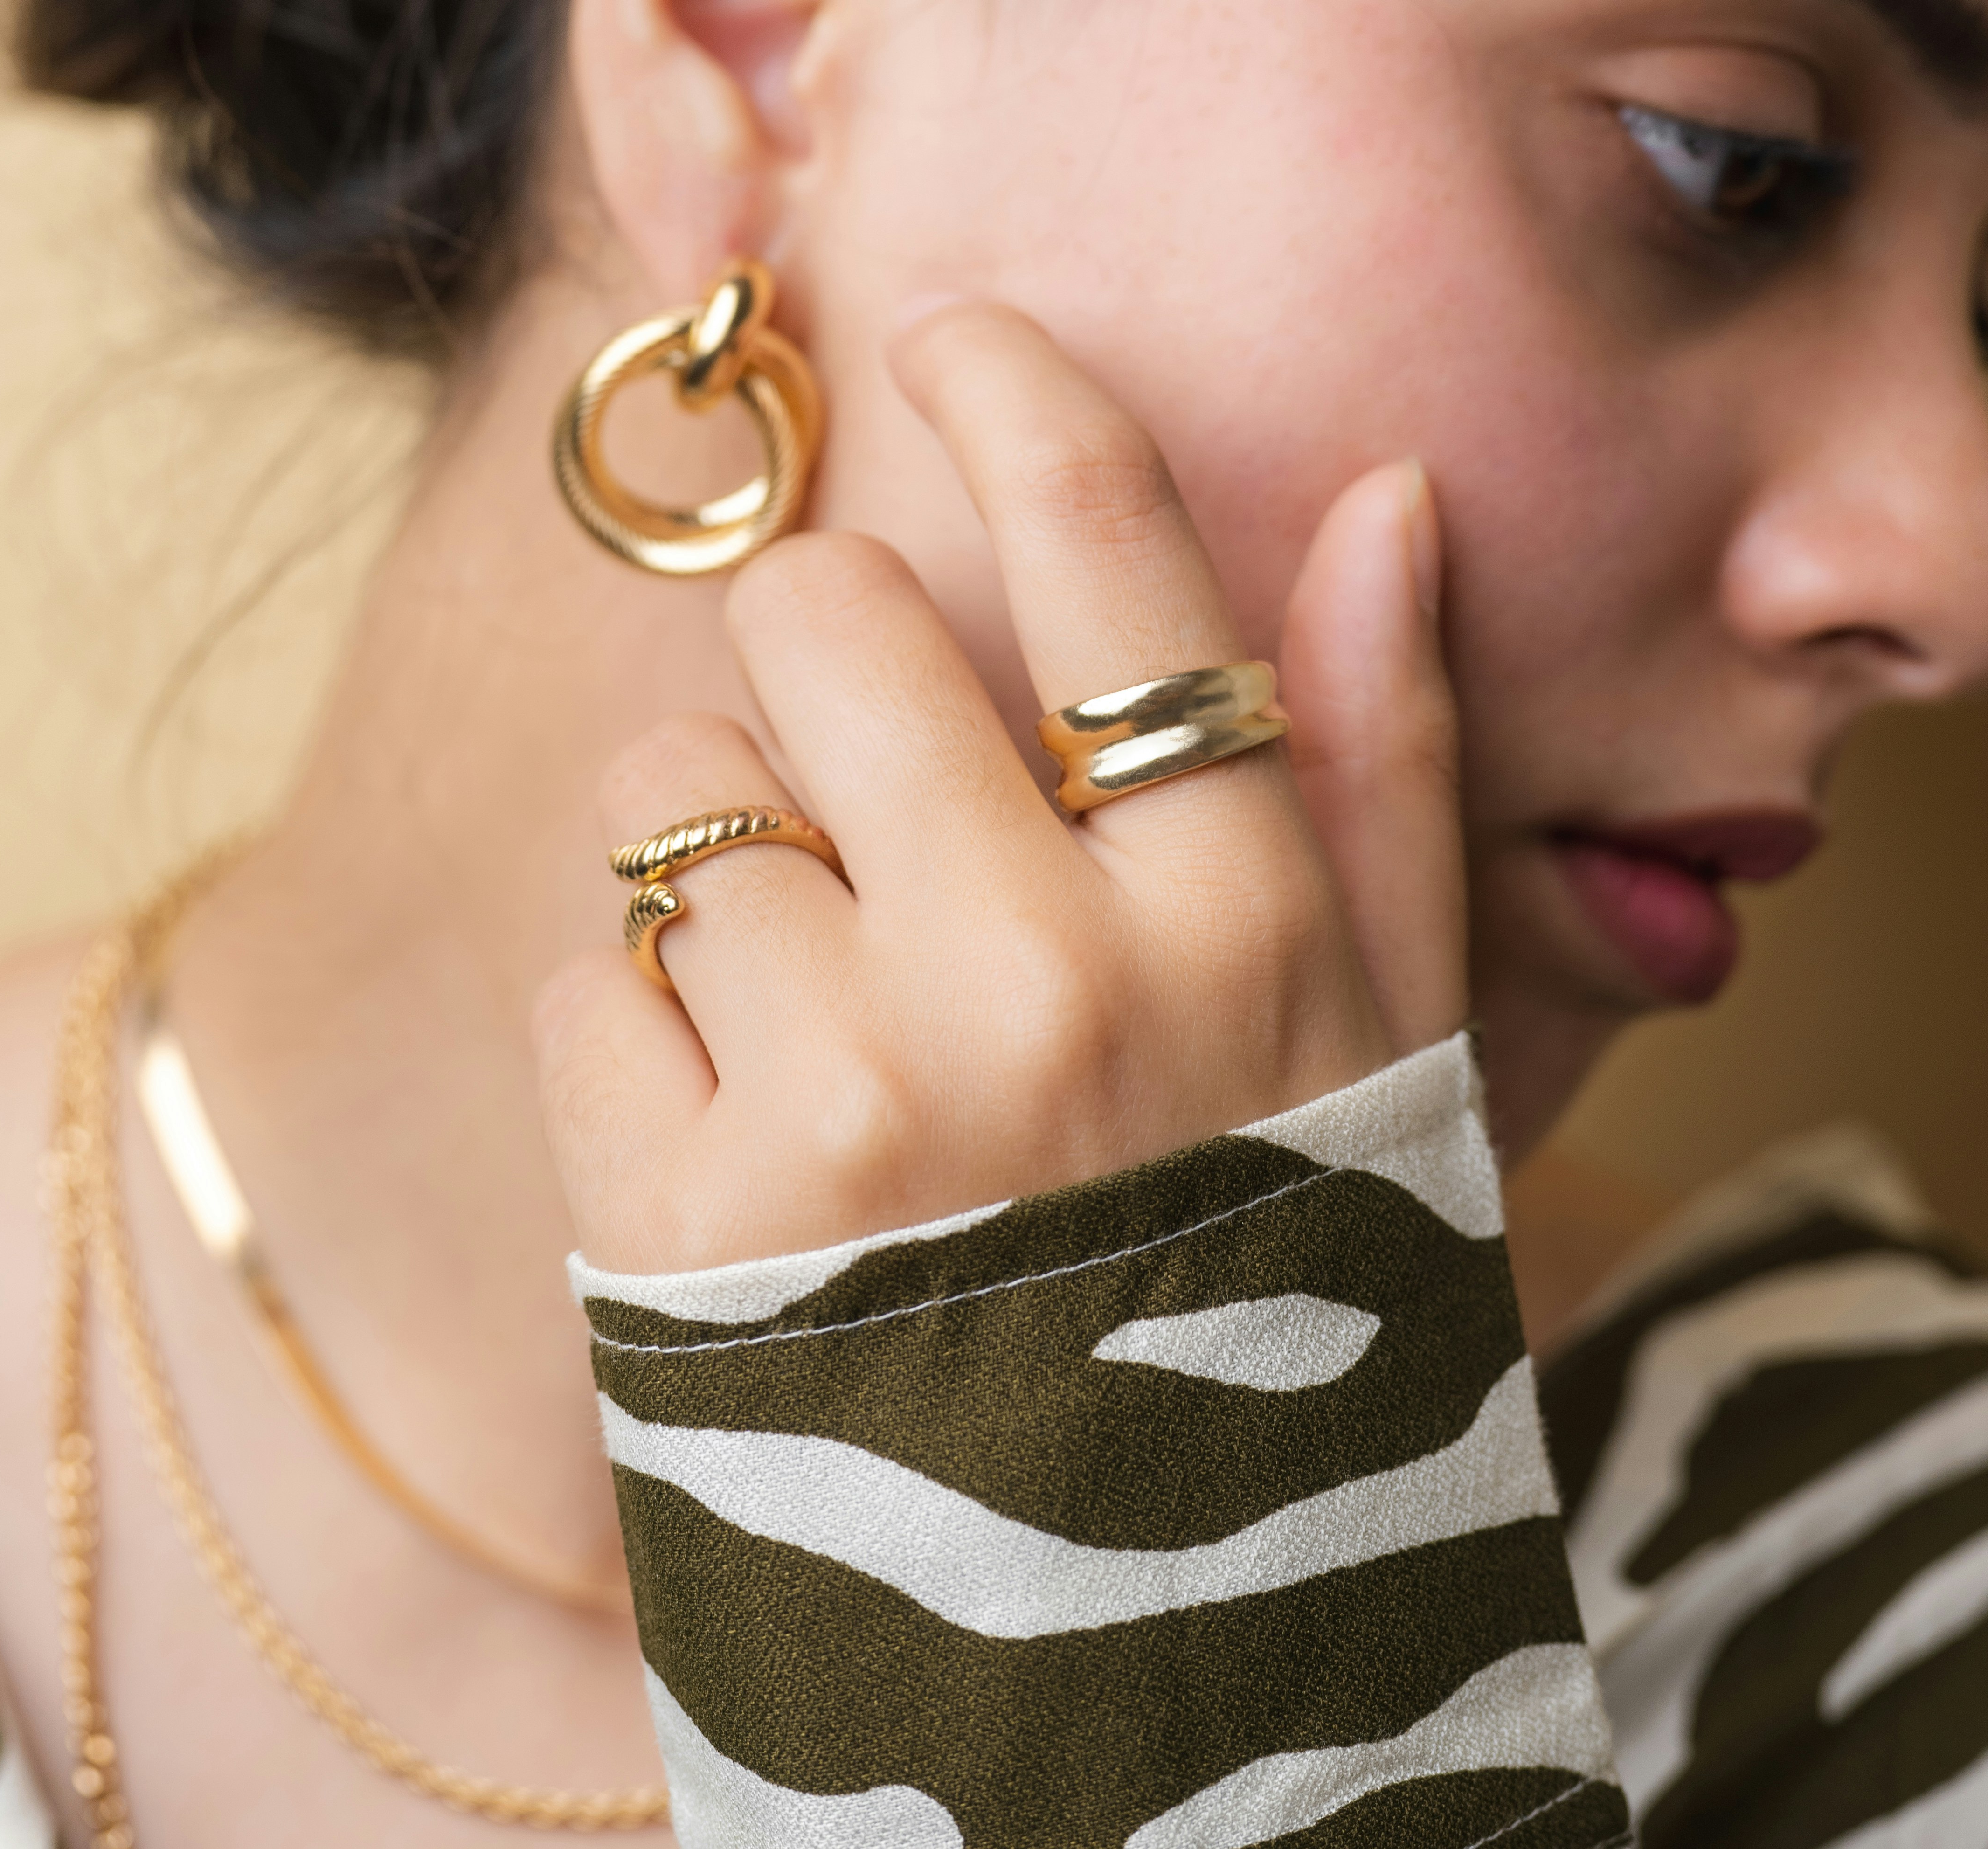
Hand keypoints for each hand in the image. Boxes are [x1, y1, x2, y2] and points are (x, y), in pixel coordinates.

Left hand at [534, 301, 1465, 1274]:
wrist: (1134, 1651)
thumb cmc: (1270, 1292)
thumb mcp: (1393, 1038)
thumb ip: (1390, 761)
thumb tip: (1384, 496)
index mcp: (1239, 914)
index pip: (1106, 545)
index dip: (1015, 391)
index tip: (954, 337)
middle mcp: (1049, 971)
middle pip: (819, 612)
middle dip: (822, 675)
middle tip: (874, 805)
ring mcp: (860, 1092)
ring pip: (673, 792)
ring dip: (729, 877)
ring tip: (836, 1029)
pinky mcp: (683, 1215)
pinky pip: (594, 971)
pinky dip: (649, 1039)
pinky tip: (761, 1154)